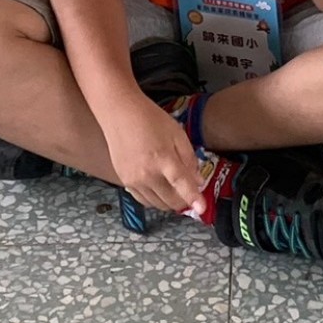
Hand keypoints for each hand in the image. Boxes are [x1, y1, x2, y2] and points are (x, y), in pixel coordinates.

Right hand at [104, 97, 205, 215]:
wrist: (119, 113)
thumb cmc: (150, 119)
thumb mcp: (177, 134)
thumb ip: (189, 159)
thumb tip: (198, 181)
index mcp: (163, 159)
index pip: (182, 185)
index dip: (194, 199)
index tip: (202, 209)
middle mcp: (147, 173)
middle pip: (170, 200)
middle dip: (184, 201)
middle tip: (190, 192)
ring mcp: (133, 179)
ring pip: (157, 204)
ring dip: (170, 202)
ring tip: (175, 189)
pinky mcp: (124, 181)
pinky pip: (143, 200)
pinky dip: (155, 200)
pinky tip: (160, 188)